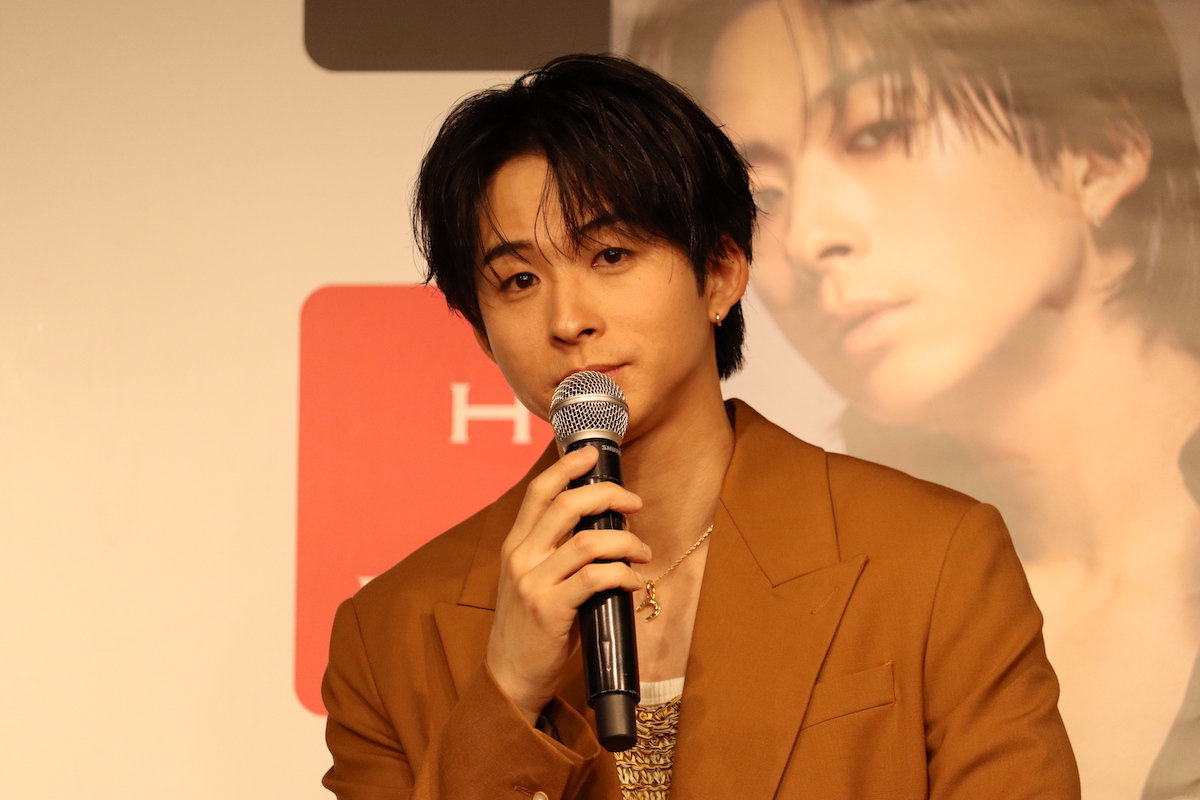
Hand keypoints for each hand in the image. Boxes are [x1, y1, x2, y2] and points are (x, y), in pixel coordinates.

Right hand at [486, 445, 648, 724]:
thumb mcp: (535, 580)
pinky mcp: (549, 611)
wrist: (511, 677)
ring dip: (625, 541)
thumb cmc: (534, 627)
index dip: (568, 467)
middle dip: (608, 495)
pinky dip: (622, 573)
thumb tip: (607, 525)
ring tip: (642, 552)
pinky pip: (595, 579)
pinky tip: (633, 580)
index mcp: (516, 545)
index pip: (540, 491)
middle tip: (635, 504)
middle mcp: (521, 557)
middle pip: (567, 505)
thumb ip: (558, 552)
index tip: (594, 455)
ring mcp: (533, 584)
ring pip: (587, 541)